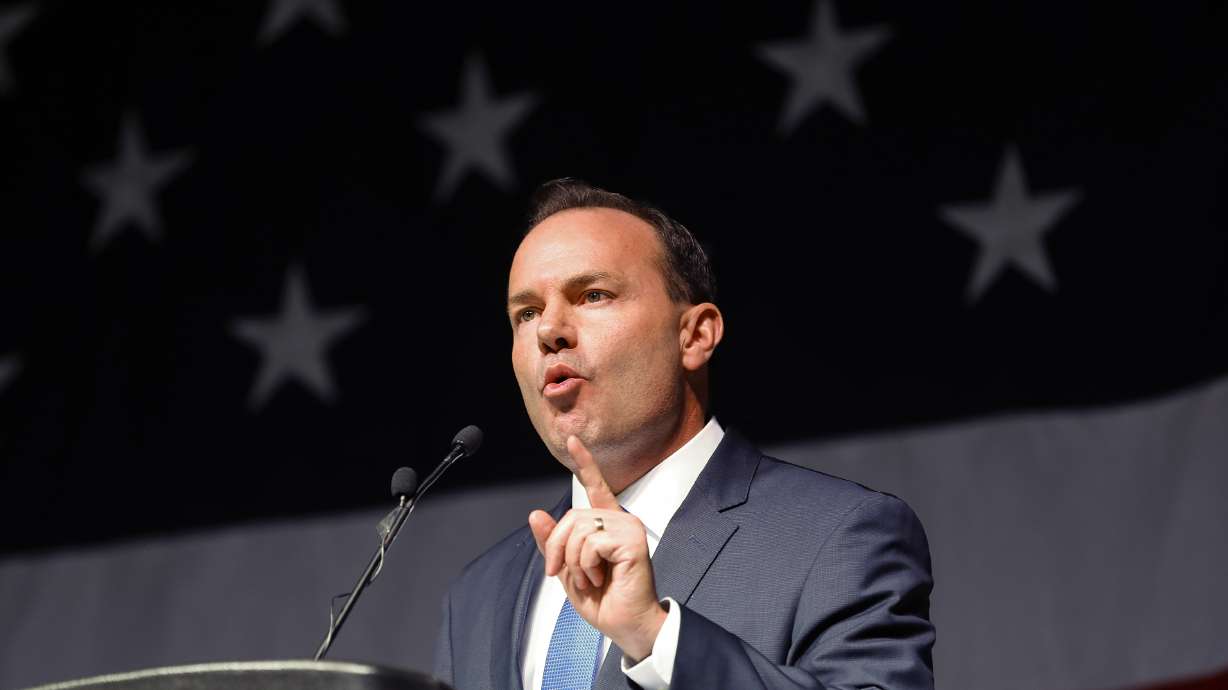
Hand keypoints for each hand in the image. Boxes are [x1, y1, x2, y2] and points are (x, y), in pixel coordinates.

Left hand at [528, 435, 666, 661]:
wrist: (627, 626)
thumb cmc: (604, 601)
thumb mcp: (568, 570)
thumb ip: (553, 543)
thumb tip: (535, 514)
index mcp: (607, 525)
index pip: (595, 486)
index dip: (584, 462)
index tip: (572, 439)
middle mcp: (620, 520)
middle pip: (571, 516)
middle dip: (557, 548)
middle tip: (564, 574)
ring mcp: (628, 528)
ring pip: (578, 530)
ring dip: (573, 562)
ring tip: (590, 579)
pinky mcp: (632, 541)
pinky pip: (590, 544)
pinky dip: (586, 566)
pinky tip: (601, 577)